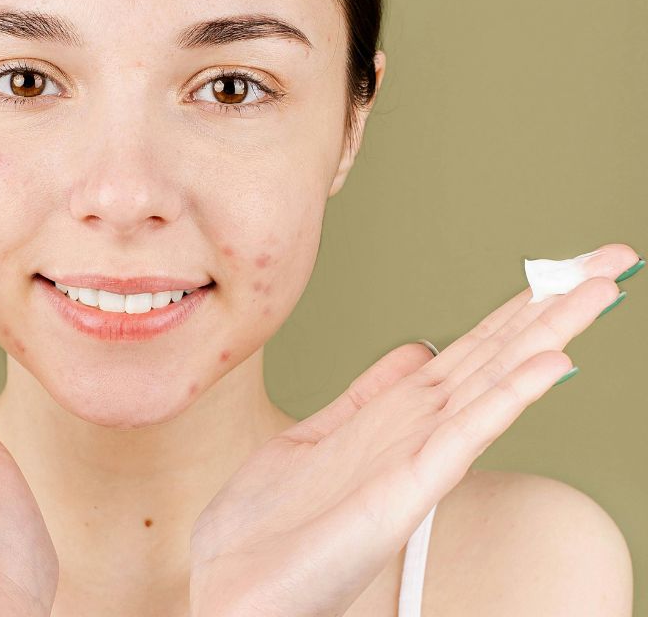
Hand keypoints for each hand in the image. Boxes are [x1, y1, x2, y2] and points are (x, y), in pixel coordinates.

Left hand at [188, 242, 637, 616]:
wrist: (235, 584)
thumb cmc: (269, 524)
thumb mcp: (316, 436)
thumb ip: (368, 396)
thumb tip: (415, 350)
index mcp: (395, 417)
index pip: (470, 351)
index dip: (514, 310)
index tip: (560, 271)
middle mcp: (415, 433)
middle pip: (495, 357)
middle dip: (551, 307)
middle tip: (610, 260)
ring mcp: (416, 460)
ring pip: (493, 383)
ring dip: (546, 335)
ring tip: (599, 289)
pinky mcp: (405, 489)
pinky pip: (464, 433)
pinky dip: (507, 397)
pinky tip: (550, 364)